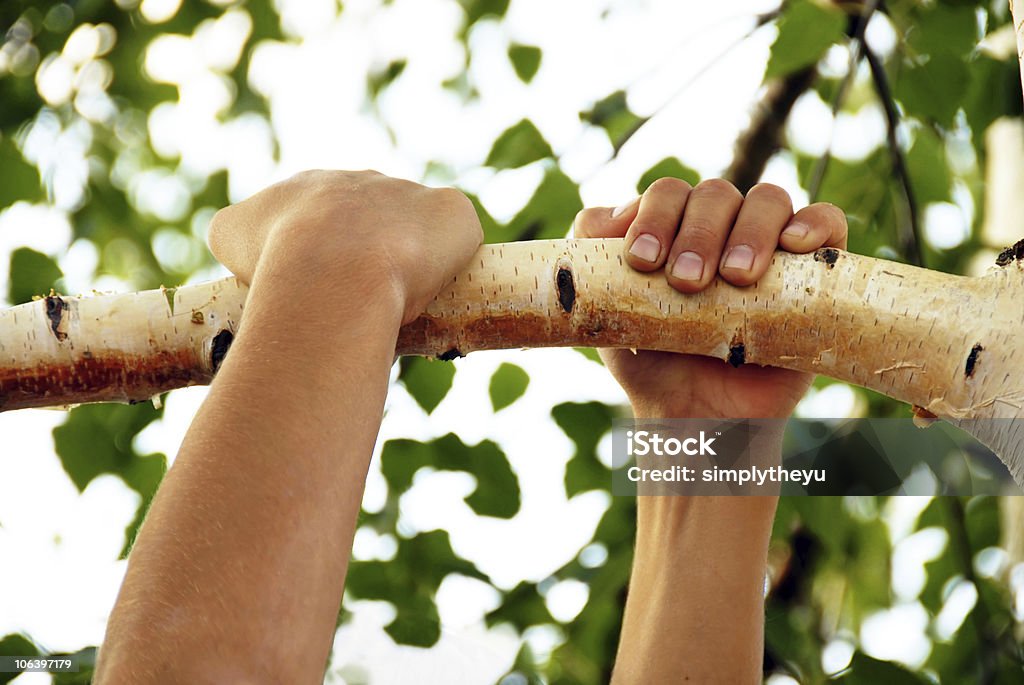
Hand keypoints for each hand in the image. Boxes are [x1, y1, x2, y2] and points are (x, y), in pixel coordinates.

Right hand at [207, 169, 482, 325]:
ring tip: (397, 305)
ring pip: (418, 231)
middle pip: (374, 224)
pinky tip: (436, 290)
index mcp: (313, 186)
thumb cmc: (276, 260)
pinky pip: (459, 235)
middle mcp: (365, 181)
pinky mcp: (454, 214)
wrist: (331, 268)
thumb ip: (239, 235)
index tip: (322, 289)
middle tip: (360, 303)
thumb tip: (246, 255)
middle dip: (369, 260)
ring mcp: (412, 196)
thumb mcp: (231, 239)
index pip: (321, 220)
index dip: (323, 257)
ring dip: (412, 263)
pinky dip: (451, 261)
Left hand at [574, 178, 846, 418]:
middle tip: (686, 282)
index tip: (643, 261)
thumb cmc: (651, 362)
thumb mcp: (607, 312)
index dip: (654, 217)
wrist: (697, 419)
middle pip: (715, 193)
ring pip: (768, 199)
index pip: (668, 194)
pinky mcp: (813, 269)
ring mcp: (770, 245)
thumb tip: (604, 216)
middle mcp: (722, 228)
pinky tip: (793, 244)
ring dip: (749, 230)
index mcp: (674, 228)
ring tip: (736, 277)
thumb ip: (592, 258)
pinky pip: (826, 221)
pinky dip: (813, 222)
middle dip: (697, 232)